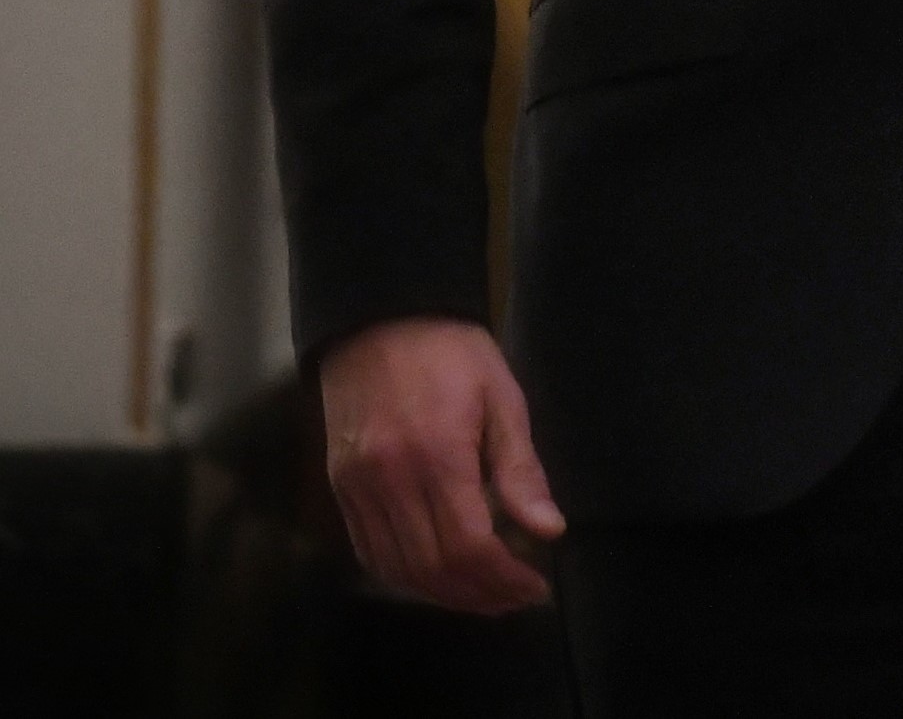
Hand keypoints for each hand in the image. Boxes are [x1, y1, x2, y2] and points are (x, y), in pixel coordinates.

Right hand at [319, 317, 563, 613]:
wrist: (378, 319)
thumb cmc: (452, 353)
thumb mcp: (502, 398)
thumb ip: (520, 470)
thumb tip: (548, 530)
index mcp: (437, 456)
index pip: (468, 545)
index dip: (503, 578)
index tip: (535, 588)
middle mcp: (389, 481)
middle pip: (431, 567)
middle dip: (478, 594)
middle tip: (516, 599)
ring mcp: (356, 488)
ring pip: (396, 568)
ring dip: (442, 594)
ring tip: (484, 597)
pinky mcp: (339, 488)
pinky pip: (367, 551)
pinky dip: (402, 575)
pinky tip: (435, 579)